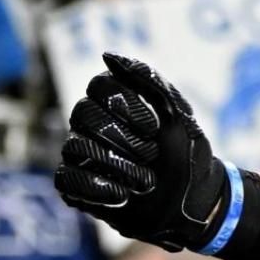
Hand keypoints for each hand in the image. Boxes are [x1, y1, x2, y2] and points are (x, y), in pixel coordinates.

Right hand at [55, 53, 228, 250]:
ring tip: (145, 180)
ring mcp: (82, 156)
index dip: (127, 106)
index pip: (100, 86)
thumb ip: (149, 81)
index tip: (154, 128)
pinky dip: (96, 187)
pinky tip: (122, 195)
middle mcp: (93, 126)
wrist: (193, 204)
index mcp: (116, 104)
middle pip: (84, 113)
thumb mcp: (178, 115)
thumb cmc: (188, 155)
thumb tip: (106, 55)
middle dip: (124, 137)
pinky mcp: (77, 187)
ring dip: (119, 165)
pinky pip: (66, 178)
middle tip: (152, 155)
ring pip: (75, 146)